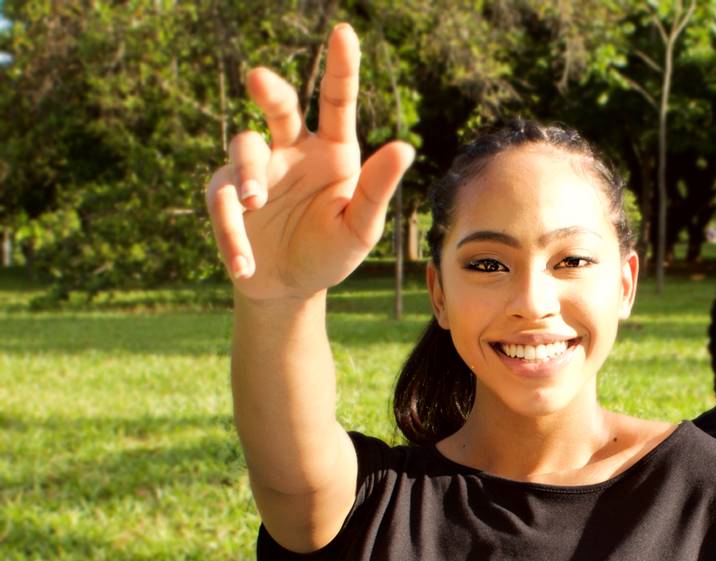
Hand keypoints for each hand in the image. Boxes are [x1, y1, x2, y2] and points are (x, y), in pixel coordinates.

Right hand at [205, 24, 413, 300]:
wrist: (289, 285)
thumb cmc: (330, 251)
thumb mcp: (360, 227)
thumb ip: (377, 189)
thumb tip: (405, 147)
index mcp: (333, 151)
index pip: (337, 102)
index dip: (341, 67)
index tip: (344, 33)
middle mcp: (293, 150)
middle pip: (279, 106)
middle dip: (269, 90)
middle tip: (260, 80)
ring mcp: (256, 169)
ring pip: (244, 148)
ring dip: (250, 173)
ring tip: (257, 202)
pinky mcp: (225, 195)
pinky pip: (223, 203)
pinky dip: (233, 235)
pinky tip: (245, 264)